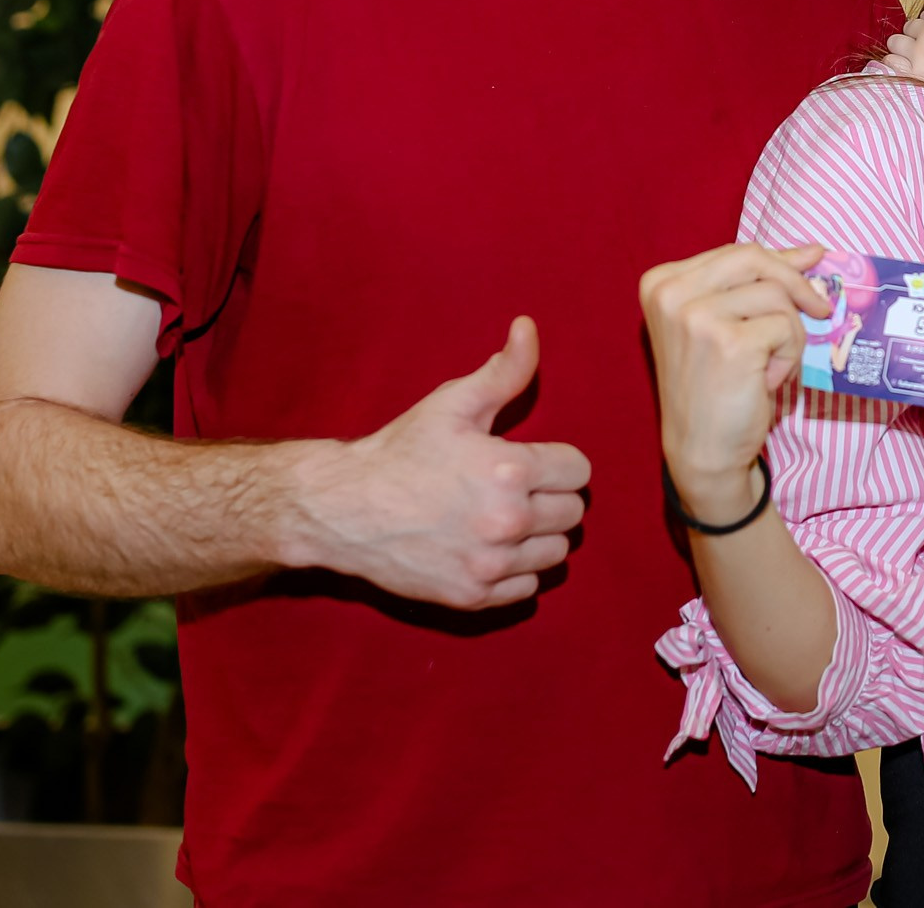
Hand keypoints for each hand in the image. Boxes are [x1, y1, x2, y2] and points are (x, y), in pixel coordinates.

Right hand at [290, 317, 591, 609]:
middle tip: (517, 490)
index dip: (556, 462)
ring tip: (505, 518)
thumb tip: (529, 326)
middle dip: (551, 498)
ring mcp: (490, 565)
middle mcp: (506, 523)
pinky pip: (528, 588)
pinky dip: (516, 571)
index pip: (579, 471)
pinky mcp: (473, 597)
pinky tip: (490, 549)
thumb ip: (504, 370)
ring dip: (539, 536)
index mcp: (510, 472)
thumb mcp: (452, 403)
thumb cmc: (401, 451)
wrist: (344, 509)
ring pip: (557, 554)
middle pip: (573, 514)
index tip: (530, 462)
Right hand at [641, 242, 834, 523]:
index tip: (811, 267)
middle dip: (796, 283)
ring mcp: (696, 316)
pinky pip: (785, 328)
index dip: (781, 261)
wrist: (702, 451)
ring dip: (789, 332)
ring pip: (776, 295)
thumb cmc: (716, 387)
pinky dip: (788, 356)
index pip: (735, 252)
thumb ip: (757, 283)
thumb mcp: (726, 323)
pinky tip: (766, 380)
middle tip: (819, 310)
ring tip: (769, 365)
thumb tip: (813, 250)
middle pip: (755, 258)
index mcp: (661, 282)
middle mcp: (671, 293)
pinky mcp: (729, 342)